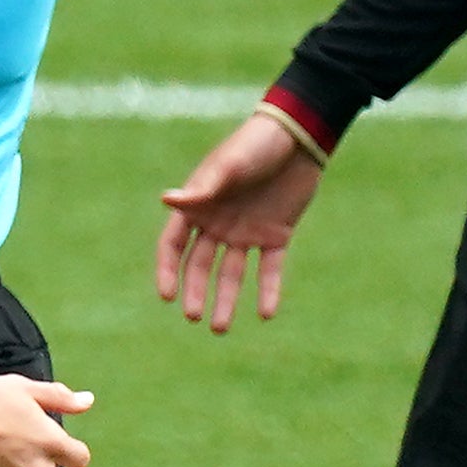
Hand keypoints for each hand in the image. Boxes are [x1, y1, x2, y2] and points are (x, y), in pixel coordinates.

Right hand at [153, 110, 324, 331]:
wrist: (299, 138)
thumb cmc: (255, 145)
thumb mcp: (228, 166)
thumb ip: (201, 189)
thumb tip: (167, 200)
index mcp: (198, 207)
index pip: (173, 246)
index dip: (168, 271)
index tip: (168, 296)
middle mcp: (217, 224)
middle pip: (200, 266)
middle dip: (196, 292)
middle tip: (196, 317)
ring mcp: (246, 232)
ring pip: (232, 274)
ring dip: (226, 300)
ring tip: (221, 328)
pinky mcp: (276, 235)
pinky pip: (269, 269)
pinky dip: (268, 290)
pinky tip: (265, 313)